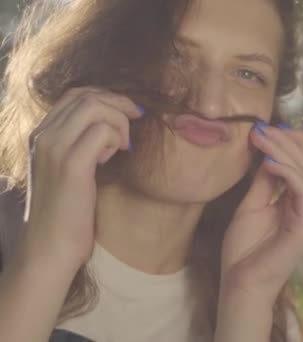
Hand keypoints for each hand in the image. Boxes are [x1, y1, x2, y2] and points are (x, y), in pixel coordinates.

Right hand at [22, 87, 142, 272]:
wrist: (50, 247)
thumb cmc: (66, 213)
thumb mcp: (69, 171)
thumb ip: (80, 145)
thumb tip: (112, 126)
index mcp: (40, 136)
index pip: (75, 95)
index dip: (107, 97)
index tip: (128, 113)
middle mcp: (43, 137)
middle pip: (86, 95)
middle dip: (119, 104)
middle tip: (136, 122)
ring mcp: (54, 149)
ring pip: (95, 107)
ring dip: (119, 121)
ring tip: (122, 147)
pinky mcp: (71, 166)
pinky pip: (102, 131)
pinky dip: (117, 138)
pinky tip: (115, 157)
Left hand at [220, 122, 302, 300]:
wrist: (241, 284)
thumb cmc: (243, 250)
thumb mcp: (251, 205)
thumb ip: (264, 181)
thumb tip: (267, 151)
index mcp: (297, 201)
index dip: (290, 141)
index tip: (264, 126)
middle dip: (286, 139)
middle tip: (260, 127)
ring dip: (282, 149)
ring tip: (259, 137)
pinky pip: (302, 190)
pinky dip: (286, 170)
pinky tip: (267, 160)